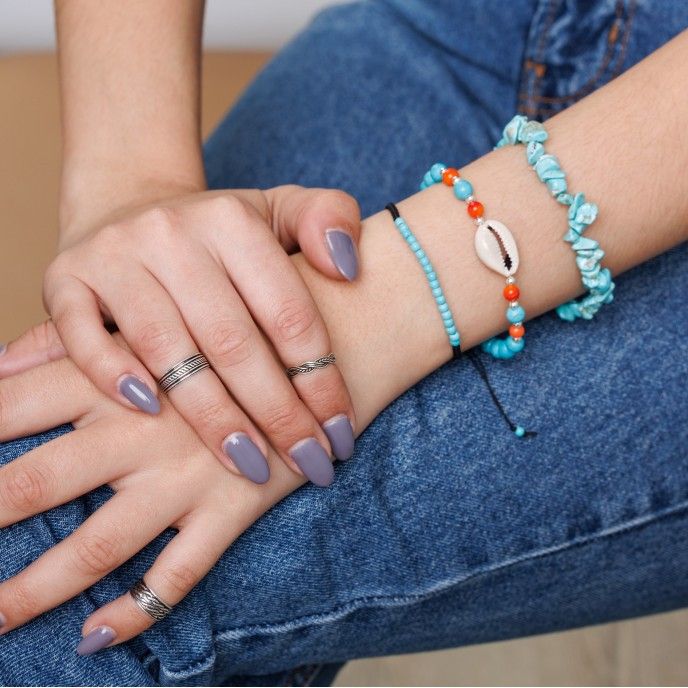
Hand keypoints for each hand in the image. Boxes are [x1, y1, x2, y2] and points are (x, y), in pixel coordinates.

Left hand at [0, 334, 307, 652]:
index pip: (10, 407)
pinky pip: (178, 573)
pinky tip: (94, 636)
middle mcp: (140, 429)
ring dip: (33, 591)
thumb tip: (3, 360)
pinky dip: (135, 608)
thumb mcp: (164, 317)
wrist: (330, 343)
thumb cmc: (244, 323)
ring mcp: (186, 475)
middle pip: (35, 484)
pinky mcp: (232, 506)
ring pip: (95, 546)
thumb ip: (82, 339)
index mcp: (116, 375)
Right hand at [44, 187, 360, 485]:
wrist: (132, 205)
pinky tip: (150, 415)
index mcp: (233, 220)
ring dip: (211, 417)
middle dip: (277, 415)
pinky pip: (82, 336)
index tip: (341, 433)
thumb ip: (327, 220)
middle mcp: (172, 234)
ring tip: (251, 466)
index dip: (321, 381)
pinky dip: (112, 376)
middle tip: (309, 464)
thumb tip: (349, 269)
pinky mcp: (65, 279)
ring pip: (167, 351)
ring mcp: (114, 256)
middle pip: (233, 342)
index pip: (288, 314)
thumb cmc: (220, 231)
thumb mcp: (281, 209)